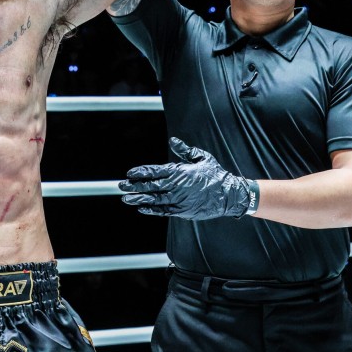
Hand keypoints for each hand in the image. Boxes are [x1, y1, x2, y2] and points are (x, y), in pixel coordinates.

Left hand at [119, 137, 255, 219]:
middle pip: (151, 186)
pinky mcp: (184, 211)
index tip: (129, 173)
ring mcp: (180, 200)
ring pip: (155, 200)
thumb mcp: (201, 157)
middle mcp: (178, 186)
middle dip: (134, 186)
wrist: (230, 194)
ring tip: (126, 199)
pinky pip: (164, 211)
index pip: (155, 171)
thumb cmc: (215, 174)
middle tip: (121, 186)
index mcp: (180, 171)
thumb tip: (173, 140)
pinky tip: (142, 208)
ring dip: (139, 199)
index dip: (141, 172)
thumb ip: (185, 150)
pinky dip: (152, 210)